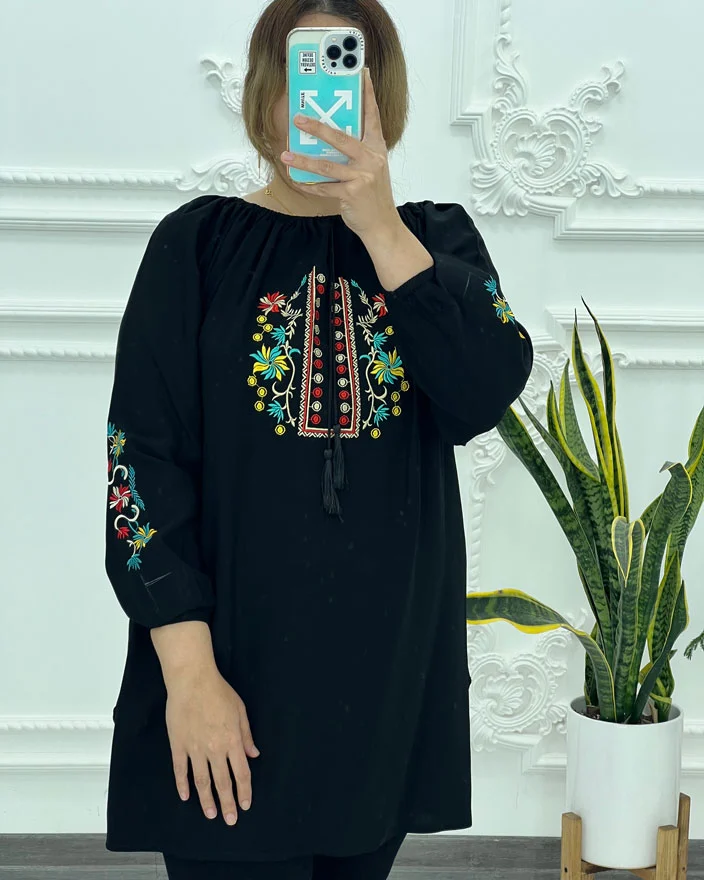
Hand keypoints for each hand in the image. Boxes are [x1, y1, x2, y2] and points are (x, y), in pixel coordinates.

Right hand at [165, 666, 259, 824]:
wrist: (192, 680)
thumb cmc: (218, 692)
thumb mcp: (240, 711)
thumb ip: (246, 735)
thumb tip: (253, 755)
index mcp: (232, 740)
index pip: (241, 773)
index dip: (244, 791)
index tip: (245, 805)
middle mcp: (214, 748)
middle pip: (223, 782)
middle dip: (227, 803)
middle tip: (230, 820)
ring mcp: (194, 748)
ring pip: (201, 781)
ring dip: (207, 799)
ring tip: (210, 814)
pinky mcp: (178, 744)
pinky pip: (180, 769)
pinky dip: (182, 784)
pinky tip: (185, 796)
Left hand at [281, 68, 404, 240]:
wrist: (382, 225)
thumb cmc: (374, 197)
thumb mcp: (372, 170)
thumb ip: (358, 154)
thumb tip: (331, 140)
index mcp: (376, 149)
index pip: (373, 117)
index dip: (368, 95)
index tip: (362, 74)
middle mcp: (370, 159)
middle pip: (340, 138)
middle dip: (317, 127)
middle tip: (298, 119)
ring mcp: (361, 176)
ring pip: (326, 165)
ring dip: (303, 160)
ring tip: (286, 155)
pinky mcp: (351, 193)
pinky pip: (324, 187)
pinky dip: (309, 185)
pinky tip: (297, 179)